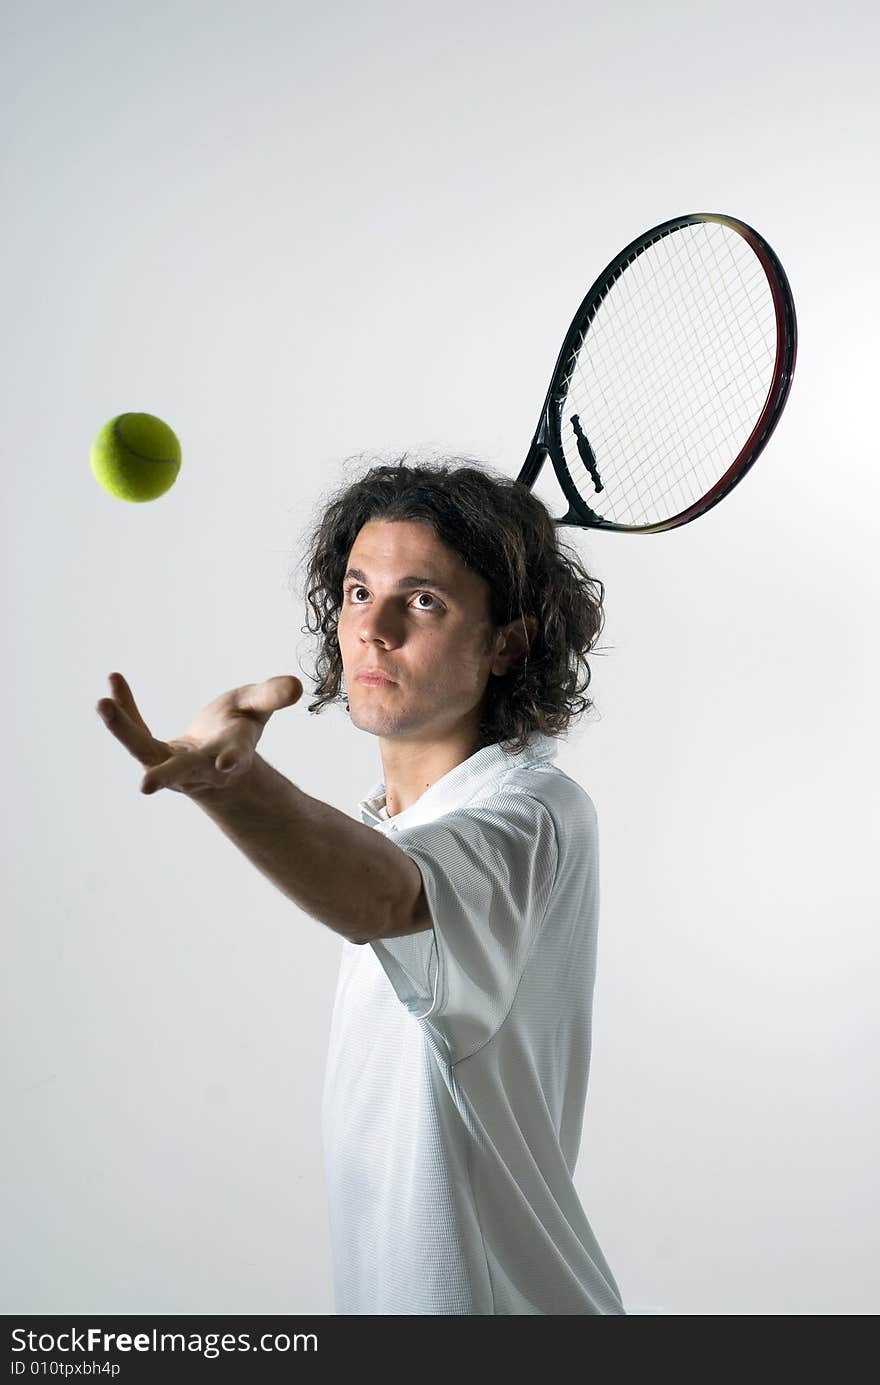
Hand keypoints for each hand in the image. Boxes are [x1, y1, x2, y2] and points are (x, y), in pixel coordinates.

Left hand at [95, 671, 302, 796]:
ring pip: (144, 751)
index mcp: (231, 753)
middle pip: (180, 771)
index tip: (226, 762)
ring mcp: (171, 763)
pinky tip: (113, 680)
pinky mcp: (151, 753)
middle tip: (145, 785)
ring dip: (123, 730)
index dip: (231, 758)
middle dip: (165, 775)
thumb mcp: (257, 708)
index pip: (232, 756)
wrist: (215, 760)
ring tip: (103, 704)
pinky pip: (134, 729)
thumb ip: (272, 696)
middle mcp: (199, 765)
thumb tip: (296, 685)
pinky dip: (124, 708)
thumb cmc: (238, 730)